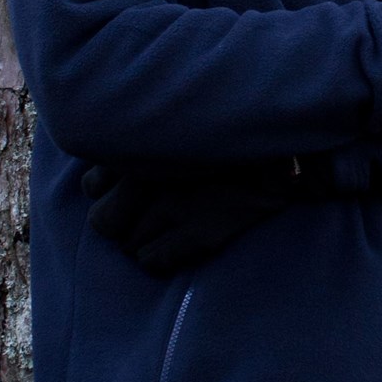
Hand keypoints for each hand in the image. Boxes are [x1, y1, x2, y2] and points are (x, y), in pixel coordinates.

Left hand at [81, 156, 322, 275]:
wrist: (289, 148)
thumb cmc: (231, 133)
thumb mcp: (182, 119)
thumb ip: (146, 132)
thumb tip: (104, 172)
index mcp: (144, 141)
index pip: (91, 185)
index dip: (107, 193)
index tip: (129, 190)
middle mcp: (152, 173)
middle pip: (103, 222)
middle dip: (119, 224)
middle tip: (143, 217)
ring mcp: (176, 202)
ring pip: (129, 246)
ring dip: (143, 242)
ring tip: (168, 228)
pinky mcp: (202, 229)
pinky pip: (153, 262)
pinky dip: (159, 259)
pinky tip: (176, 246)